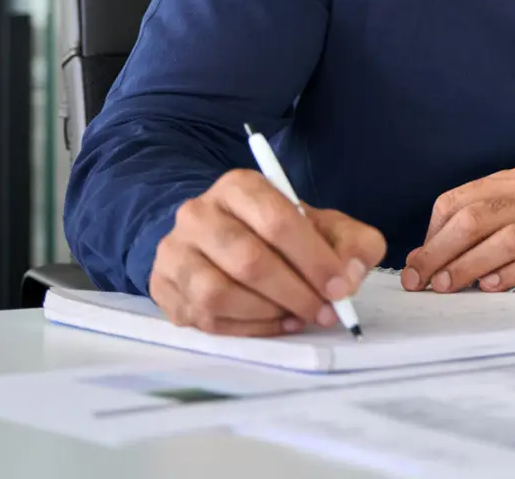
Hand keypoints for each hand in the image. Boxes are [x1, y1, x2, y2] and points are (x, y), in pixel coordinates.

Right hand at [149, 168, 385, 335]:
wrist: (218, 238)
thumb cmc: (278, 233)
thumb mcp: (323, 225)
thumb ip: (351, 243)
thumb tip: (350, 276)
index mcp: (240, 187)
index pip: (278, 221)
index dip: (314, 259)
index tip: (340, 287)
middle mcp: (198, 213)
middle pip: (249, 261)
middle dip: (295, 293)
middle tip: (325, 312)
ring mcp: (174, 252)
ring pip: (219, 294)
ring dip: (268, 314)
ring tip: (298, 317)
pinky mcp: (163, 288)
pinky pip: (205, 319)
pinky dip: (248, 329)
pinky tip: (275, 324)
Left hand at [402, 168, 514, 295]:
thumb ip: (485, 226)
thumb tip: (432, 255)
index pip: (459, 200)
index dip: (432, 234)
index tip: (418, 263)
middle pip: (476, 217)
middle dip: (440, 251)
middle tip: (420, 279)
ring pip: (505, 238)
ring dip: (470, 264)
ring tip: (448, 286)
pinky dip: (512, 274)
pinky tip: (492, 287)